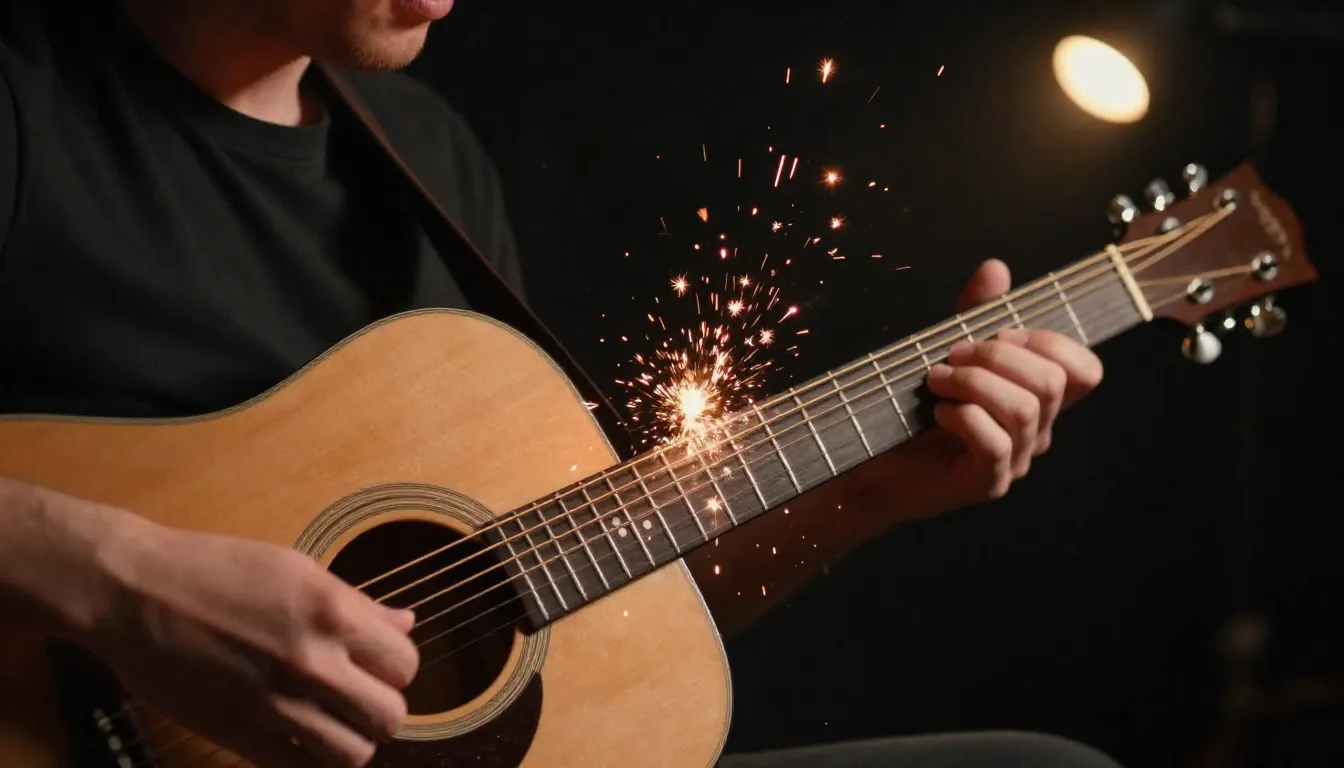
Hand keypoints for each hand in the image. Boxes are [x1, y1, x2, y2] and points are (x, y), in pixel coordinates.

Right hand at [90, 511, 418, 767]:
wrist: (133, 594)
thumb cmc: (213, 570)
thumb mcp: (297, 570)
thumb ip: (358, 605)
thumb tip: (406, 624)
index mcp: (333, 612)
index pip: (405, 663)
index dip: (395, 668)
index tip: (374, 665)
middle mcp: (313, 662)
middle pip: (389, 715)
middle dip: (380, 709)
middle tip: (357, 698)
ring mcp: (276, 703)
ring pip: (354, 754)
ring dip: (350, 741)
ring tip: (332, 723)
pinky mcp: (239, 734)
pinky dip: (309, 761)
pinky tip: (300, 741)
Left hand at [920, 259, 1102, 505]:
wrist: (874, 465)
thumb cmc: (914, 408)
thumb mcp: (947, 350)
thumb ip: (975, 312)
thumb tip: (996, 268)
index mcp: (1037, 400)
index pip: (1086, 371)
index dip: (1051, 343)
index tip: (1000, 334)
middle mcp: (1035, 433)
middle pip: (1052, 383)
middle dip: (998, 356)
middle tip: (952, 355)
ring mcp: (1014, 462)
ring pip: (1024, 410)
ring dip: (973, 382)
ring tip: (936, 380)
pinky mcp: (985, 484)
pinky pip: (995, 444)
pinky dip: (962, 417)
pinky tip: (937, 413)